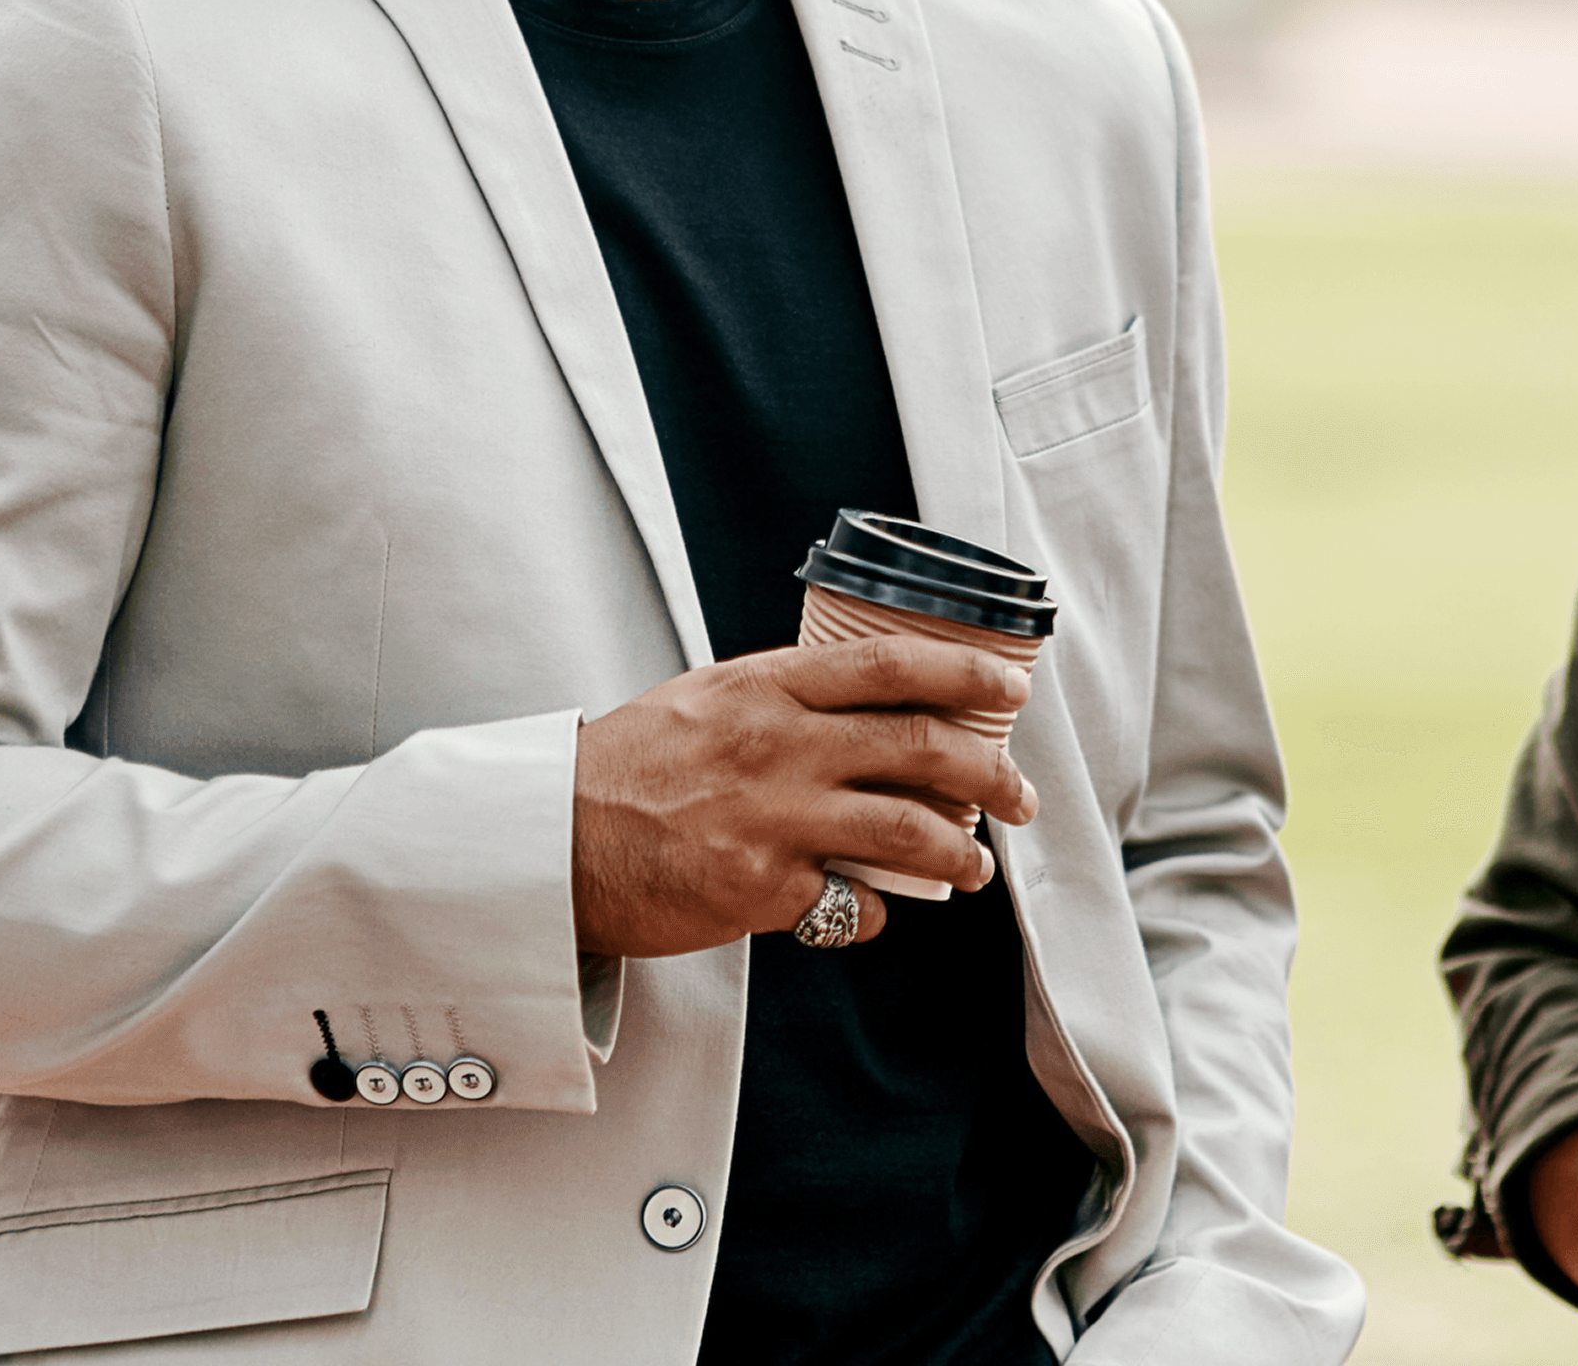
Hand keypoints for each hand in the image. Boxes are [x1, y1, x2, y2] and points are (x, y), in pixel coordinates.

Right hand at [570, 636, 1035, 956]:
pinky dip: (875, 912)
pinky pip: (853, 905)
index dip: (965, 673)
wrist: (555, 841)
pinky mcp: (762, 889)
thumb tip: (868, 705)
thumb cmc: (630, 769)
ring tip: (976, 867)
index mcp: (766, 686)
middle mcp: (777, 746)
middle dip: (991, 773)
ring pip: (907, 831)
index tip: (1012, 687)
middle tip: (1022, 796)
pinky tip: (873, 910)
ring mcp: (773, 819)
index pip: (890, 665)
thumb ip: (785, 698)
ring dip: (960, 853)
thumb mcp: (707, 699)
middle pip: (920, 747)